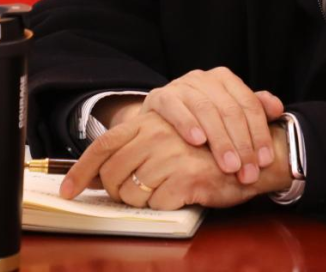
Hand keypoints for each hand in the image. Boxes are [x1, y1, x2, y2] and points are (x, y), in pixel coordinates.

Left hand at [60, 110, 290, 209]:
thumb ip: (143, 147)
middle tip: (131, 196)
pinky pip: (157, 203)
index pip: (104, 145)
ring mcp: (171, 154)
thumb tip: (105, 173)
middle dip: (116, 192)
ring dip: (142, 201)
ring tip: (164, 193)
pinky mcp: (186, 177)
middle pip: (113, 173)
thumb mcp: (175, 138)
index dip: (81, 171)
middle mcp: (157, 133)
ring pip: (133, 192)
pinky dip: (164, 206)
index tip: (67, 193)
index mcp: (152, 120)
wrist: (258, 153)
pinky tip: (182, 196)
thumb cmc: (213, 150)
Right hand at [138, 67, 283, 183]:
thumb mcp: (228, 114)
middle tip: (248, 172)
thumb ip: (254, 110)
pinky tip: (197, 141)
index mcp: (225, 79)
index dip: (259, 133)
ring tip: (229, 166)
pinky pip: (175, 108)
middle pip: (229, 110)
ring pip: (206, 110)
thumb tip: (278, 108)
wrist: (159, 118)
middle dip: (242, 144)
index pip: (248, 104)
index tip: (265, 161)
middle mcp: (204, 78)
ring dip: (220, 140)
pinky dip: (187, 123)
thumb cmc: (200, 120)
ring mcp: (181, 85)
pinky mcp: (160, 97)